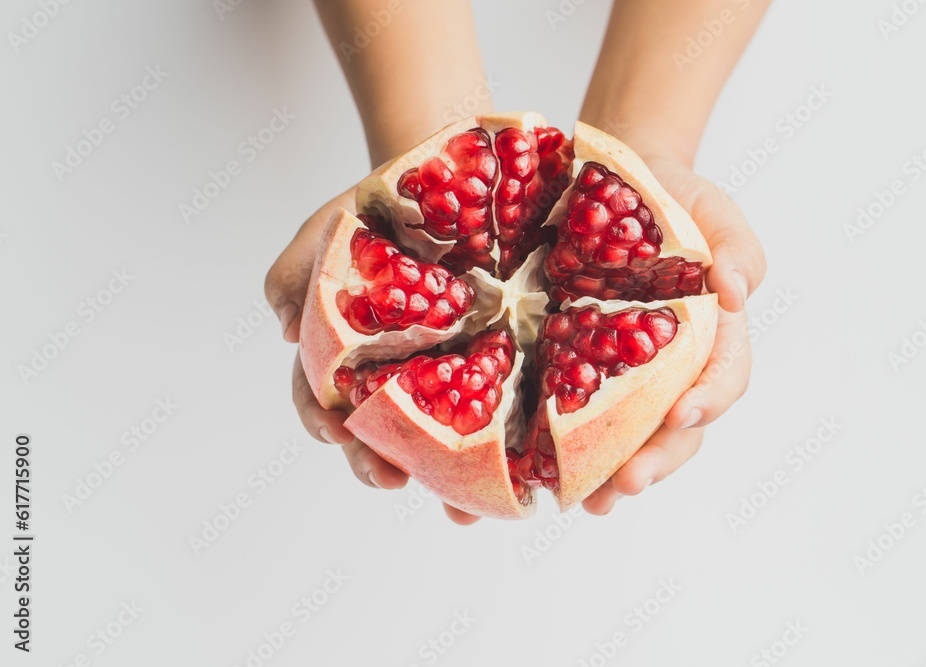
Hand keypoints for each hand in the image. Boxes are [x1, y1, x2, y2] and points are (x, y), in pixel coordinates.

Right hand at [265, 191, 482, 524]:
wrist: (440, 184)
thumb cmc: (372, 215)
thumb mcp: (324, 233)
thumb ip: (295, 274)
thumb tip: (287, 328)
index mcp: (342, 356)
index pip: (319, 399)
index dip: (321, 420)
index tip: (333, 431)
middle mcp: (387, 376)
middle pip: (375, 433)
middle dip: (377, 464)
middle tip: (390, 479)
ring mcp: (437, 375)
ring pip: (434, 440)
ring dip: (442, 482)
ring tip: (460, 511)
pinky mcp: (488, 367)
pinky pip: (493, 413)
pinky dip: (501, 450)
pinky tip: (518, 474)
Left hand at [581, 153, 765, 514]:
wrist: (619, 181)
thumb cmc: (676, 200)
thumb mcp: (714, 211)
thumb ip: (737, 248)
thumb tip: (734, 293)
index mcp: (712, 335)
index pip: (722, 379)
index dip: (707, 402)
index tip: (682, 415)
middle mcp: (672, 368)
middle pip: (676, 431)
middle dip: (654, 462)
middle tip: (625, 486)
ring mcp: (626, 374)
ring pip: (628, 437)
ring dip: (611, 475)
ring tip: (589, 503)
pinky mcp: (579, 368)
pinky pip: (576, 415)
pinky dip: (561, 449)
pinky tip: (539, 473)